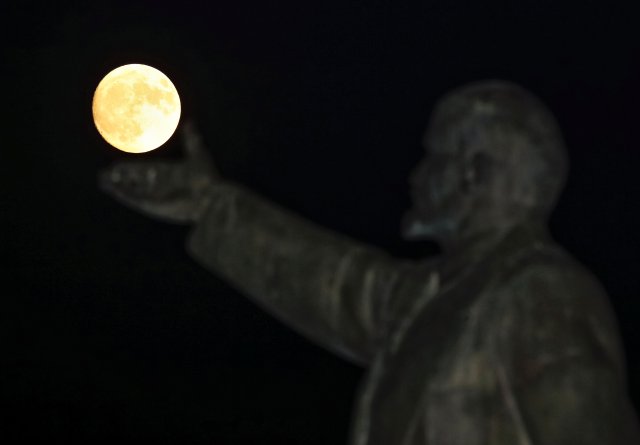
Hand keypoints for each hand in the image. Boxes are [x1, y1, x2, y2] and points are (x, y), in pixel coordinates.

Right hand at [98, 120, 217, 223]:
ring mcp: (154, 195)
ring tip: (101, 178)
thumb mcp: (198, 154)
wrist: (208, 198)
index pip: (145, 169)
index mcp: (167, 173)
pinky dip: (118, 191)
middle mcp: (158, 185)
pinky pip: (130, 197)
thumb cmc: (206, 178)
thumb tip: (190, 122)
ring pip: (130, 189)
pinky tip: (106, 185)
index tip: (120, 164)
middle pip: (135, 181)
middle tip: (107, 172)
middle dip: (121, 177)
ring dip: (116, 184)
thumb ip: (191, 139)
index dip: (133, 168)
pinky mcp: (150, 204)